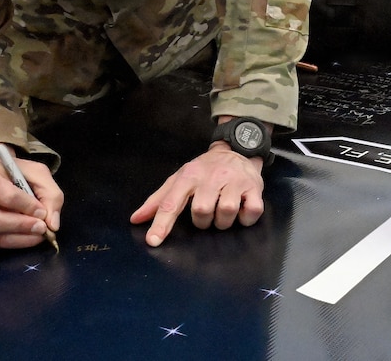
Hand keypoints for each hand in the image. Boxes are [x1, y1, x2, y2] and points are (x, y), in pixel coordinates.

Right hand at [0, 143, 63, 248]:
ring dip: (21, 238)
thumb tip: (52, 224)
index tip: (43, 212)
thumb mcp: (38, 173)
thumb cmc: (16, 173)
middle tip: (42, 228)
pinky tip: (28, 236)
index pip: (4, 195)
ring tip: (39, 233)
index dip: (27, 206)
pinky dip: (15, 242)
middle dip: (22, 226)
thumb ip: (51, 194)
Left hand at [130, 143, 263, 246]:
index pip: (171, 202)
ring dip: (223, 221)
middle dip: (203, 221)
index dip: (161, 223)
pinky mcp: (254, 186)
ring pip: (226, 212)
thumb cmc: (204, 170)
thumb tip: (135, 219)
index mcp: (189, 176)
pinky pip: (251, 211)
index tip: (153, 241)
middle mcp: (211, 176)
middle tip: (207, 213)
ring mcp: (234, 180)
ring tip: (223, 212)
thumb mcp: (179, 179)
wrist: (236, 149)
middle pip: (202, 211)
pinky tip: (242, 211)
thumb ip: (158, 201)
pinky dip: (246, 219)